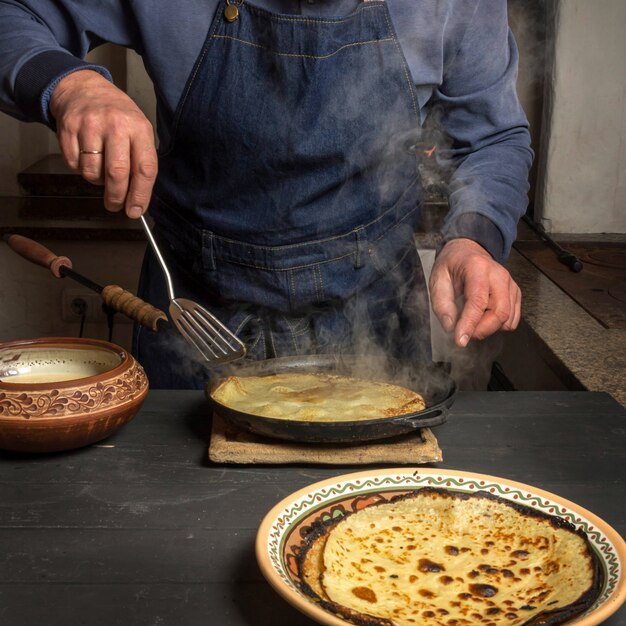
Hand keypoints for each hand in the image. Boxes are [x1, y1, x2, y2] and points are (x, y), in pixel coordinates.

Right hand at [49, 70, 157, 217]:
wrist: (84, 88)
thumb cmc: (117, 116)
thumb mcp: (138, 130)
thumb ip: (140, 160)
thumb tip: (137, 198)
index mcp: (139, 128)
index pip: (145, 168)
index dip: (140, 194)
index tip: (135, 211)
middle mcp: (115, 125)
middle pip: (117, 173)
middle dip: (116, 197)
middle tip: (114, 206)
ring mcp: (90, 126)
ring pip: (92, 172)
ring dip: (97, 181)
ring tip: (100, 169)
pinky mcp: (68, 129)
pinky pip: (74, 165)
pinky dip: (80, 169)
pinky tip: (86, 156)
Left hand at [428, 238, 520, 346]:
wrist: (468, 252)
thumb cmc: (452, 265)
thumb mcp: (437, 279)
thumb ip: (442, 303)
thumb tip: (450, 326)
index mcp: (478, 267)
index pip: (478, 301)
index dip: (470, 324)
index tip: (461, 341)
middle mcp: (499, 275)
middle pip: (499, 313)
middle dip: (481, 329)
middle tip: (463, 332)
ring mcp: (510, 284)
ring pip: (507, 319)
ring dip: (488, 328)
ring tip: (472, 320)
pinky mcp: (515, 293)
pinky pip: (512, 319)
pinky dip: (497, 325)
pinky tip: (483, 316)